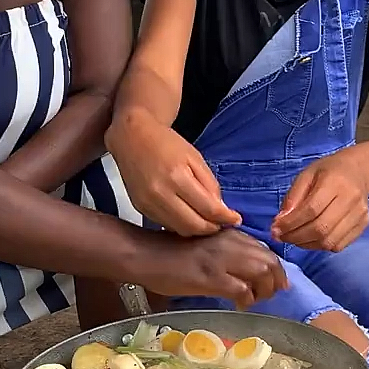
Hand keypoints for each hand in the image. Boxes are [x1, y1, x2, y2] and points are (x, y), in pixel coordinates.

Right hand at [107, 115, 240, 235]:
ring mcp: (148, 204)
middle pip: (194, 226)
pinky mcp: (140, 209)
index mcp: (177, 177)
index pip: (208, 208)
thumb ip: (210, 184)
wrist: (132, 138)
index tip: (235, 219)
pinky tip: (187, 216)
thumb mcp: (195, 158)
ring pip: (179, 230)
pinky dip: (180, 224)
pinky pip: (166, 225)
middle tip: (221, 222)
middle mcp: (160, 194)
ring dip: (196, 229)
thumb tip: (221, 210)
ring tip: (206, 220)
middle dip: (212, 228)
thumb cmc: (165, 143)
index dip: (225, 217)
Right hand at [144, 228, 287, 309]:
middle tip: (266, 296)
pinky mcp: (211, 277)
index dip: (275, 270)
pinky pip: (242, 290)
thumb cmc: (172, 252)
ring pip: (261, 274)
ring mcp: (221, 260)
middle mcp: (230, 243)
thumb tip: (250, 271)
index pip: (265, 250)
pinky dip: (246, 300)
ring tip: (251, 300)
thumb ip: (229, 252)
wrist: (146, 255)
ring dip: (262, 291)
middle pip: (269, 262)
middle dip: (274, 282)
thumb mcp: (207, 246)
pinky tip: (238, 305)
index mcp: (229, 234)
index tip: (276, 284)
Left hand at [271, 147, 368, 251]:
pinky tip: (309, 239)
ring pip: (329, 241)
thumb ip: (292, 198)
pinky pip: (338, 245)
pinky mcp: (363, 225)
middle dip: (296, 237)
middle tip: (281, 237)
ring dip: (306, 244)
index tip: (275, 229)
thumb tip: (280, 223)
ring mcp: (360, 214)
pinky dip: (320, 247)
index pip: (311, 209)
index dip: (291, 223)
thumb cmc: (328, 172)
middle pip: (321, 228)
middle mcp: (351, 199)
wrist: (358, 171)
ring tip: (293, 238)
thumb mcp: (305, 175)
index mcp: (335, 182)